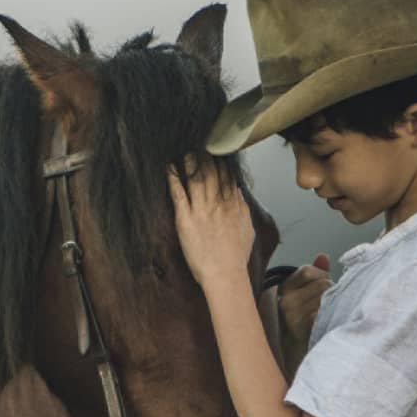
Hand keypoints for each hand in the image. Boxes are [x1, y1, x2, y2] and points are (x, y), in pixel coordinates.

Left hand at [166, 158, 255, 289]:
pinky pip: (178, 194)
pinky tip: (169, 166)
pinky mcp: (185, 220)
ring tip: (184, 148)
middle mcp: (218, 204)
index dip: (221, 161)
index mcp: (234, 205)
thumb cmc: (235, 257)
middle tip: (199, 142)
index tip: (216, 149)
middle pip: (212, 172)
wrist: (225, 275)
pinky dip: (173, 179)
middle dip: (206, 155)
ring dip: (190, 161)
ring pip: (196, 178)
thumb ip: (242, 208)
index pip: (228, 176)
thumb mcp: (247, 228)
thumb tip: (237, 192)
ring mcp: (201, 211)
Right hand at [279, 254, 330, 372]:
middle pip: (321, 283)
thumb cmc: (304, 323)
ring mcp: (291, 314)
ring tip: (324, 314)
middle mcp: (284, 300)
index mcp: (283, 289)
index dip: (321, 276)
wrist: (295, 355)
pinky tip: (323, 323)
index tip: (322, 288)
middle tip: (326, 305)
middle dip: (330, 291)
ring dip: (331, 304)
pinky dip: (327, 316)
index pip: (307, 270)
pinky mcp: (299, 326)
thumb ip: (315, 274)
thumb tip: (323, 256)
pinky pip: (323, 312)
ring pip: (325, 296)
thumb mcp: (305, 295)